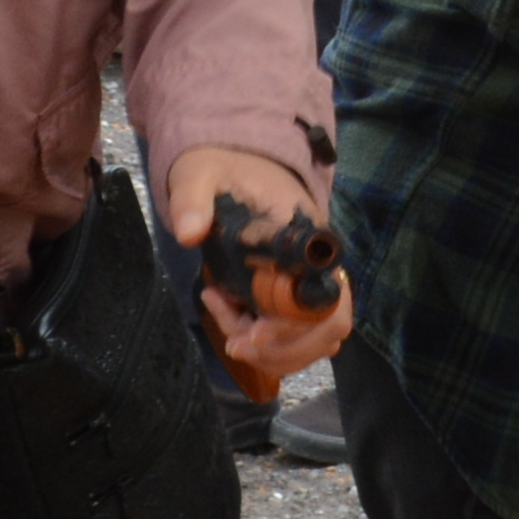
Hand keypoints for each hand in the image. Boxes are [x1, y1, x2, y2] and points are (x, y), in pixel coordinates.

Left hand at [165, 139, 342, 391]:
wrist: (234, 165)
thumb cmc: (221, 169)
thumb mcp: (200, 174)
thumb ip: (193, 199)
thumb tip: (188, 234)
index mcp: (309, 233)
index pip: (327, 294)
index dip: (298, 323)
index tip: (256, 334)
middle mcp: (321, 264)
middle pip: (329, 327)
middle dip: (284, 348)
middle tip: (237, 346)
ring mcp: (311, 284)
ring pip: (316, 340)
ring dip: (274, 353)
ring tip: (230, 334)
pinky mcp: (294, 298)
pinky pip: (297, 338)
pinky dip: (266, 347)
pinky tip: (229, 316)